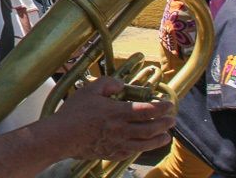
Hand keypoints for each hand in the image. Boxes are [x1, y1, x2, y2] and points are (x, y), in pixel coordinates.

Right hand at [51, 77, 174, 161]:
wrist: (62, 136)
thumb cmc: (74, 112)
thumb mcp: (90, 90)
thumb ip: (108, 83)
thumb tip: (121, 84)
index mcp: (118, 112)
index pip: (147, 110)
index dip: (161, 107)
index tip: (169, 104)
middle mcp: (122, 129)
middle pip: (151, 128)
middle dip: (165, 123)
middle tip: (172, 120)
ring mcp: (118, 144)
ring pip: (145, 143)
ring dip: (159, 139)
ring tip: (167, 136)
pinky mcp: (112, 153)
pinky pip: (132, 152)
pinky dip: (142, 149)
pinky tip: (144, 146)